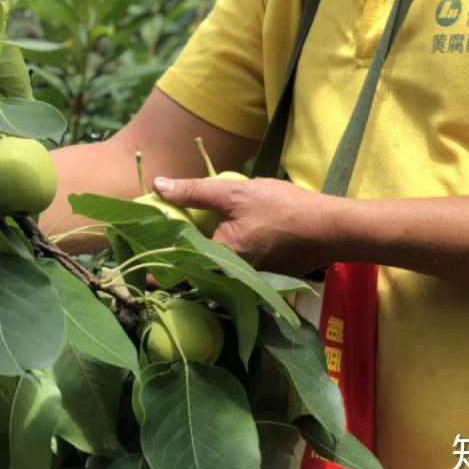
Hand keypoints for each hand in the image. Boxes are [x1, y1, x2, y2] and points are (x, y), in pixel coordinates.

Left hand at [152, 174, 338, 276]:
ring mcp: (247, 282)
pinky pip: (231, 276)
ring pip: (212, 278)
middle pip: (193, 277)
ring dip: (196, 268)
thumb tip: (158, 185)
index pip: (177, 271)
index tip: (138, 263)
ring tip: (176, 252)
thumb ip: (194, 191)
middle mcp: (230, 278)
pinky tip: (214, 250)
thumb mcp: (234, 192)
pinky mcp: (261, 280)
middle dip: (173, 268)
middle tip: (152, 254)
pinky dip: (219, 266)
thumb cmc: (282, 209)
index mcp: (219, 259)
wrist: (330, 229)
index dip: (156, 268)